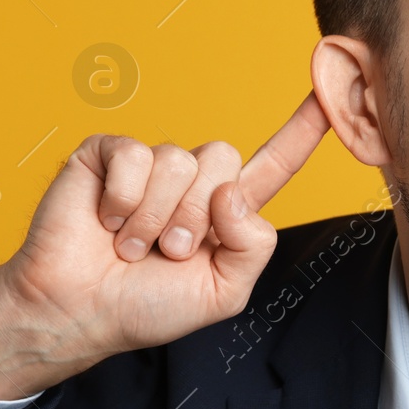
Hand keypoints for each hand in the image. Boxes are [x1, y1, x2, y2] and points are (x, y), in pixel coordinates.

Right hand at [0, 91, 331, 399]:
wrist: (79, 312)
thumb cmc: (148, 306)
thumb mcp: (223, 292)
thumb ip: (252, 248)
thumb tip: (232, 194)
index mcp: (227, 211)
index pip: (275, 163)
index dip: (303, 131)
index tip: (329, 96)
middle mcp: (192, 181)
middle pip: (223, 158)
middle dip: (196, 215)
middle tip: (168, 250)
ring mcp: (149, 165)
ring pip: (179, 161)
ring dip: (156, 215)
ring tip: (133, 245)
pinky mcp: (107, 155)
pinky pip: (134, 156)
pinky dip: (123, 199)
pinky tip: (106, 221)